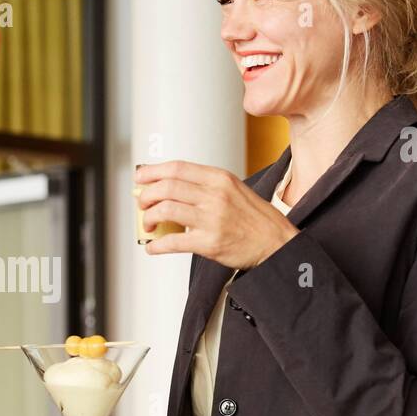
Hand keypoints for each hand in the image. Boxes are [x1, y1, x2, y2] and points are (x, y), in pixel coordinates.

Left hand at [135, 160, 297, 267]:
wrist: (276, 243)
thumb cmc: (254, 218)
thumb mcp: (233, 189)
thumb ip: (204, 186)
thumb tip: (170, 187)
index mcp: (219, 178)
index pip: (177, 168)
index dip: (152, 172)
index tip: (140, 178)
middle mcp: (215, 195)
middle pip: (167, 188)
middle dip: (146, 196)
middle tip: (142, 204)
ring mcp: (212, 219)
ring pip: (165, 211)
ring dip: (148, 218)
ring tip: (148, 224)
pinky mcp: (210, 243)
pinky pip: (173, 242)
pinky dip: (156, 245)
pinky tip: (152, 247)